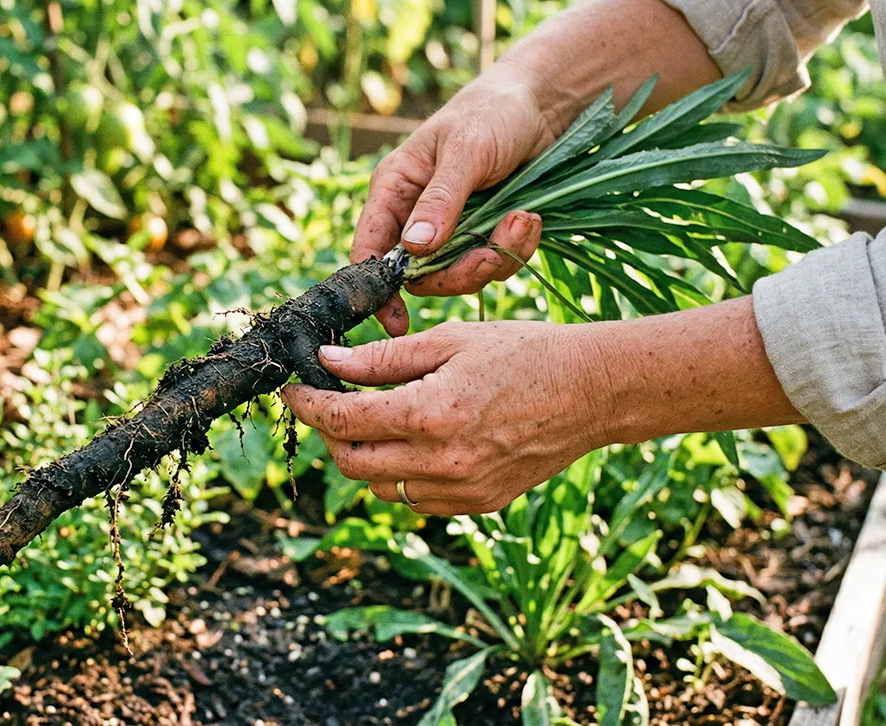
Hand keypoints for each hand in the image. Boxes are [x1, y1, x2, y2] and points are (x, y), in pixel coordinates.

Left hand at [279, 321, 611, 515]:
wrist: (593, 392)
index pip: (343, 419)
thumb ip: (384, 357)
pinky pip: (415, 498)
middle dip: (332, 432)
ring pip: (380, 485)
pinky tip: (419, 441)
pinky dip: (402, 473)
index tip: (293, 389)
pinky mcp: (477, 504)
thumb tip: (328, 362)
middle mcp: (441, 462)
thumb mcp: (451, 339)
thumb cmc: (525, 353)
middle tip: (334, 400)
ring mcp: (460, 490)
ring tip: (382, 416)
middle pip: (352, 461)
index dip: (309, 405)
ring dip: (367, 454)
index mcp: (430, 414)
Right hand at [354, 75, 555, 336]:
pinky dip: (515, 248)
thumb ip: (440, 202)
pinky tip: (530, 220)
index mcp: (394, 191)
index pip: (370, 250)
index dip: (378, 289)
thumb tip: (413, 250)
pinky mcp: (486, 234)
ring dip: (494, 256)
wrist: (544, 104)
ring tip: (523, 220)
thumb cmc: (492, 113)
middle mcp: (416, 216)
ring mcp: (453, 229)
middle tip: (490, 256)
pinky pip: (495, 262)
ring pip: (461, 274)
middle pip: (421, 275)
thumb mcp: (465, 151)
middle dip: (458, 272)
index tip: (396, 320)